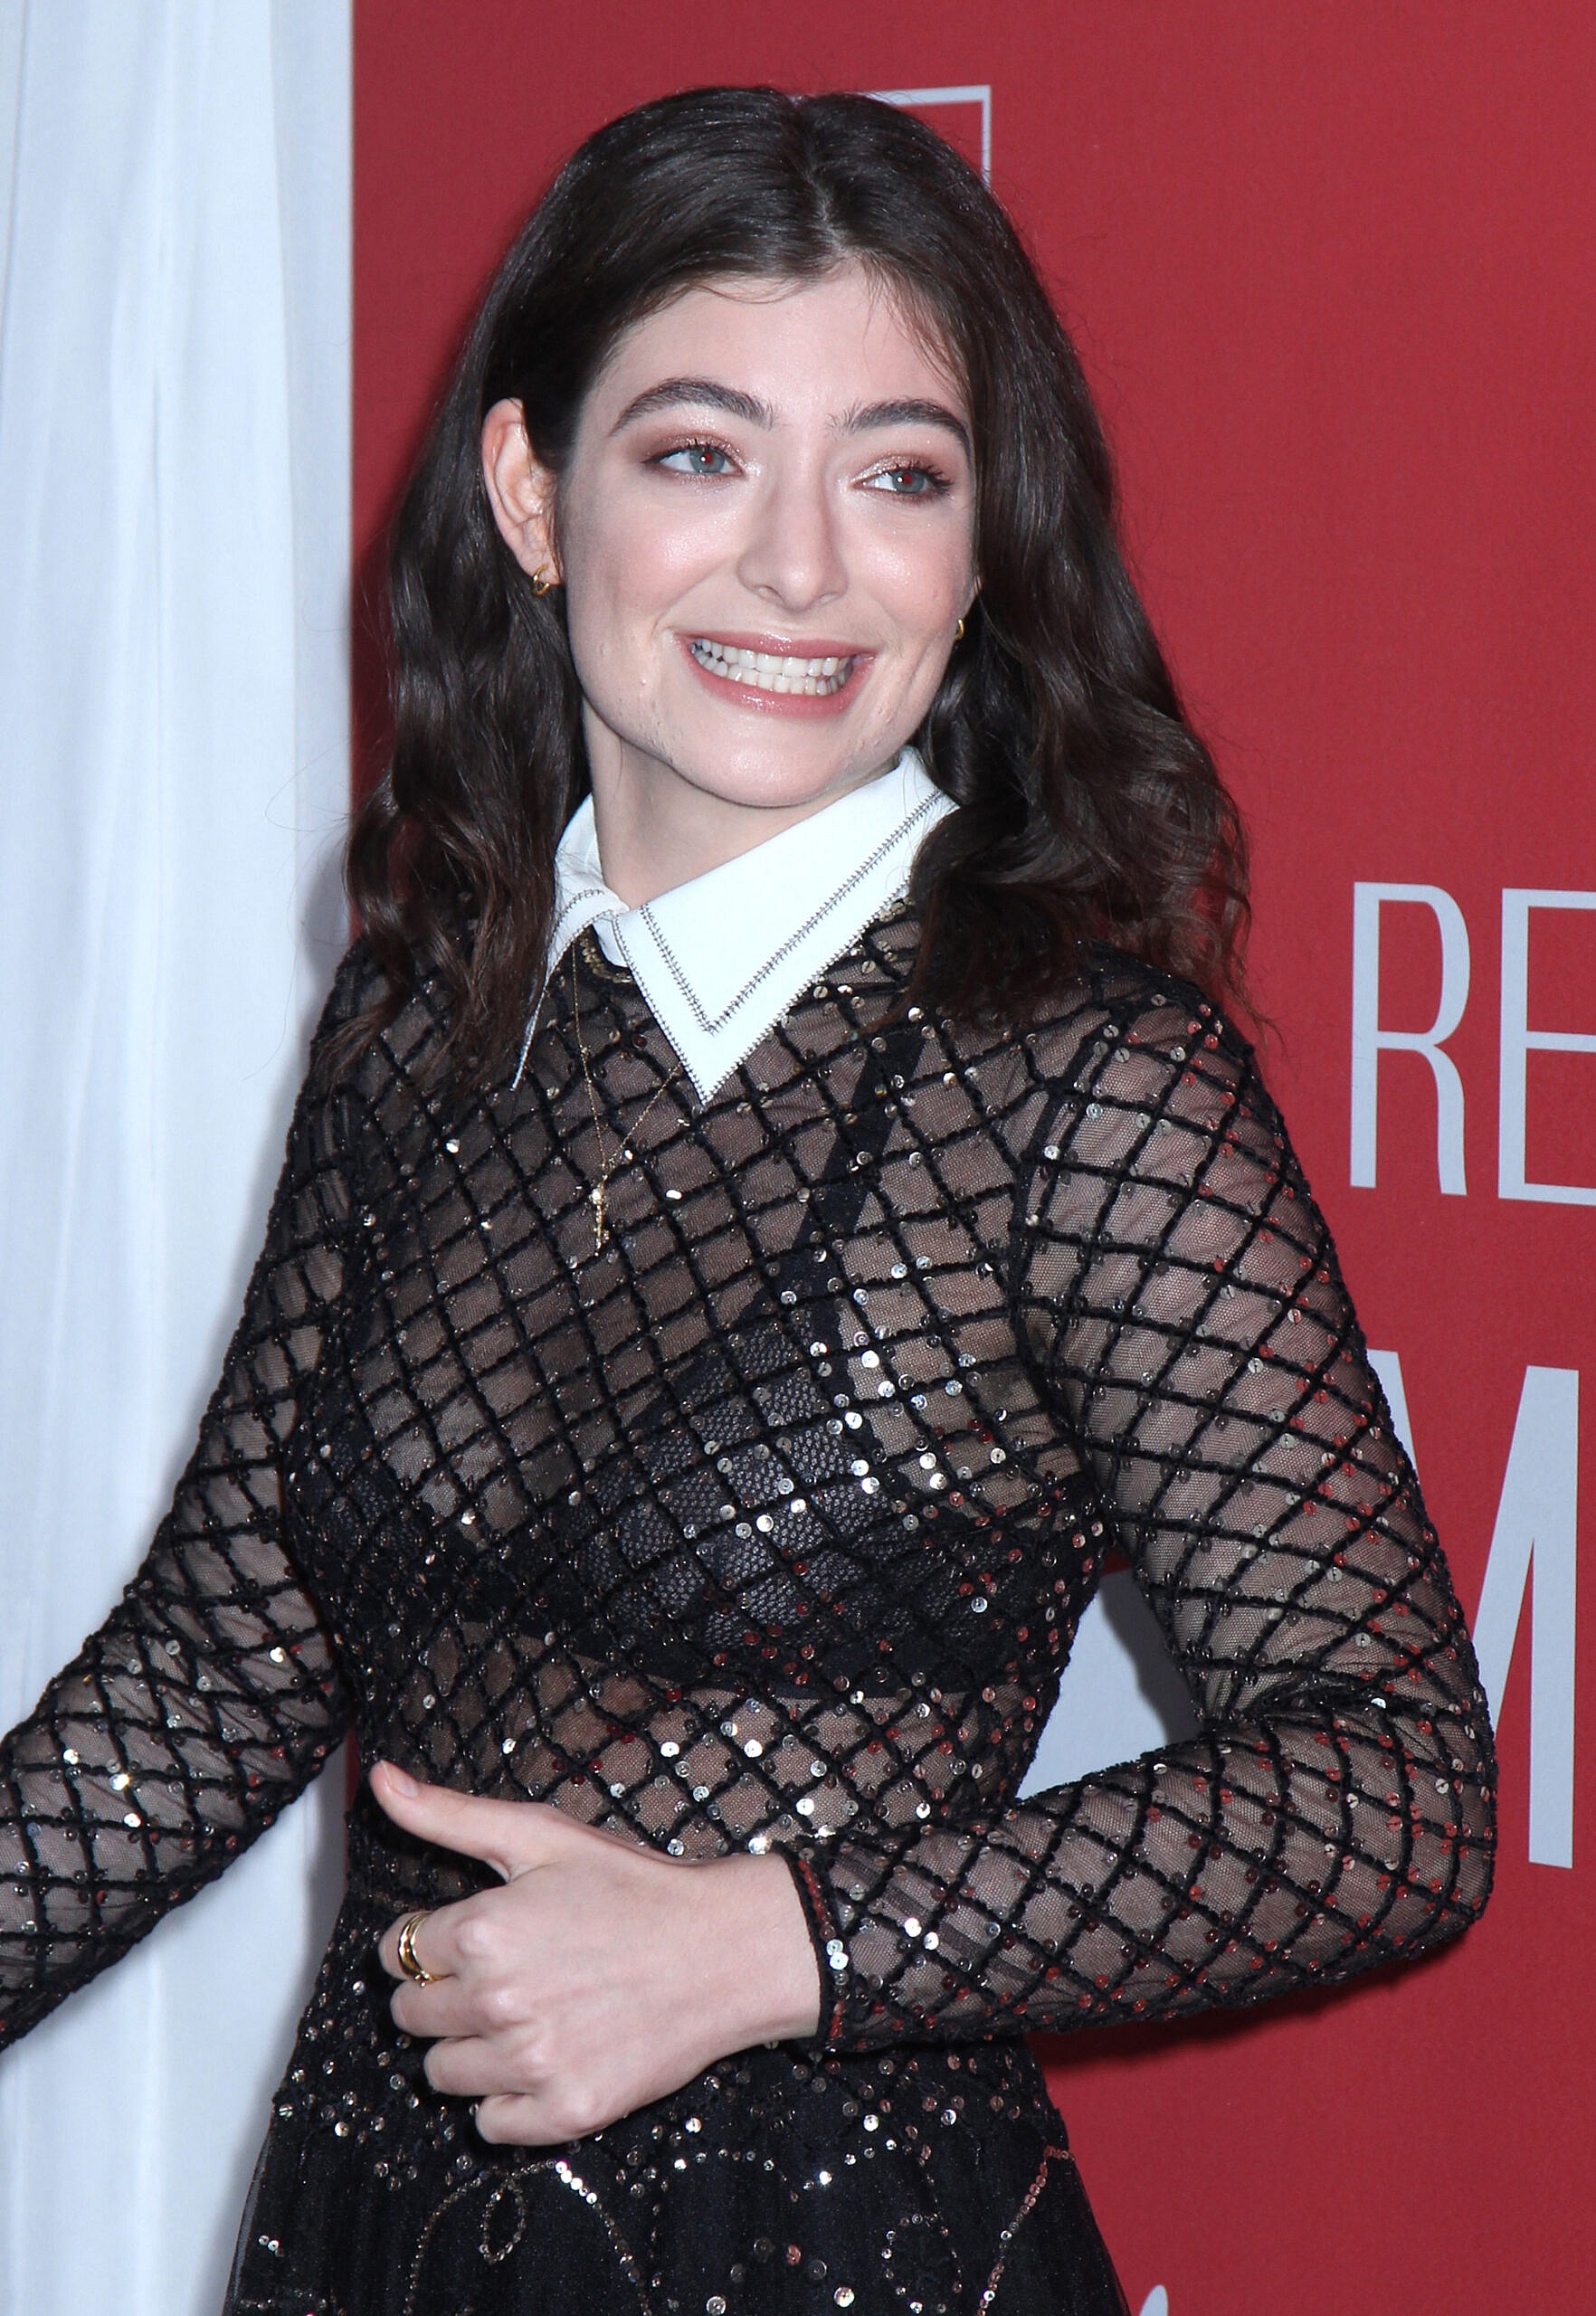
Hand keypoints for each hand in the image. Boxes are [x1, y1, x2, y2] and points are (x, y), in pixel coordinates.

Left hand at [372, 1761, 821, 2144]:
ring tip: (525, 2014)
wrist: (725, 1951)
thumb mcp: (541, 1834)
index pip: (397, 1951)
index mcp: (481, 1931)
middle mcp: (495, 2002)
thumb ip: (448, 1815)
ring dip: (468, 2047)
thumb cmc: (634, 1887)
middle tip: (501, 1974)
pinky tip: (546, 2055)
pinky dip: (507, 2098)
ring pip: (441, 2074)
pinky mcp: (562, 2112)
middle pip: (411, 2015)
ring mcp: (529, 2063)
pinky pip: (488, 2124)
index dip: (429, 1940)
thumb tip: (380, 1780)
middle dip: (442, 1992)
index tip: (468, 1938)